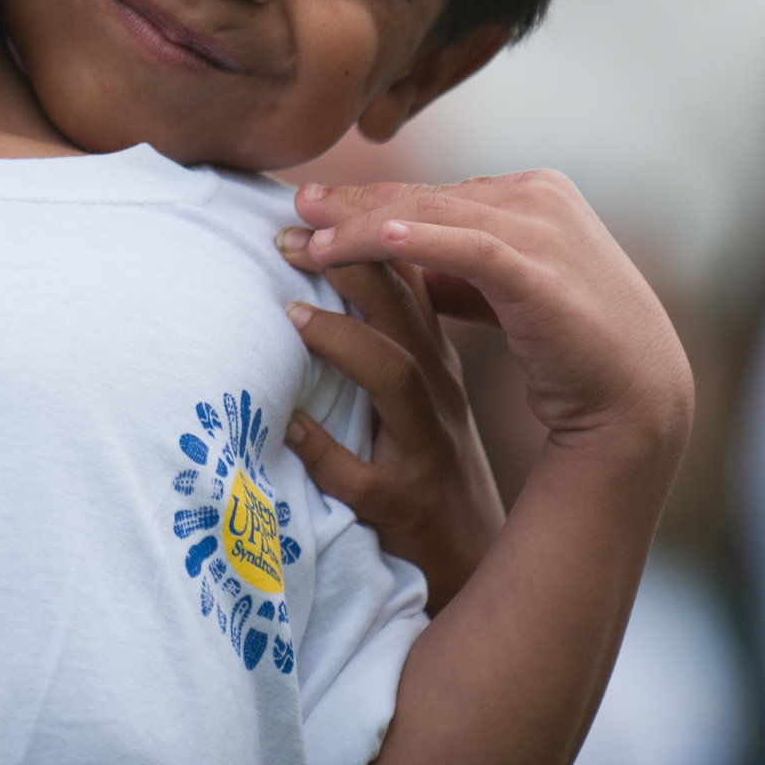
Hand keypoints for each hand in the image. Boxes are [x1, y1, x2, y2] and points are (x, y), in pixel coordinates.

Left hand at [277, 233, 505, 610]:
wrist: (474, 560)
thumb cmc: (432, 463)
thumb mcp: (424, 391)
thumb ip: (393, 333)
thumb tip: (344, 264)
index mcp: (437, 362)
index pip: (409, 284)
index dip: (366, 239)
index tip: (312, 204)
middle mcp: (438, 395)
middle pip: (405, 315)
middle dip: (352, 268)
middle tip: (290, 237)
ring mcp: (426, 448)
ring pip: (395, 380)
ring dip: (343, 343)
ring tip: (292, 314)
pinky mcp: (406, 504)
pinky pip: (363, 476)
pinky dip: (325, 451)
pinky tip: (289, 428)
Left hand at [294, 172, 692, 455]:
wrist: (639, 398)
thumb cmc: (573, 346)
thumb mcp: (508, 291)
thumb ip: (461, 267)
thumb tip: (397, 258)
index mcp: (535, 193)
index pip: (435, 194)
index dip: (368, 203)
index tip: (312, 213)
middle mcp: (540, 199)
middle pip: (425, 198)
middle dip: (353, 206)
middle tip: (292, 211)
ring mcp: (544, 234)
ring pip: (435, 217)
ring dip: (365, 227)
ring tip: (311, 238)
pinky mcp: (542, 276)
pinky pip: (472, 249)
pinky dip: (424, 242)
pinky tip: (378, 241)